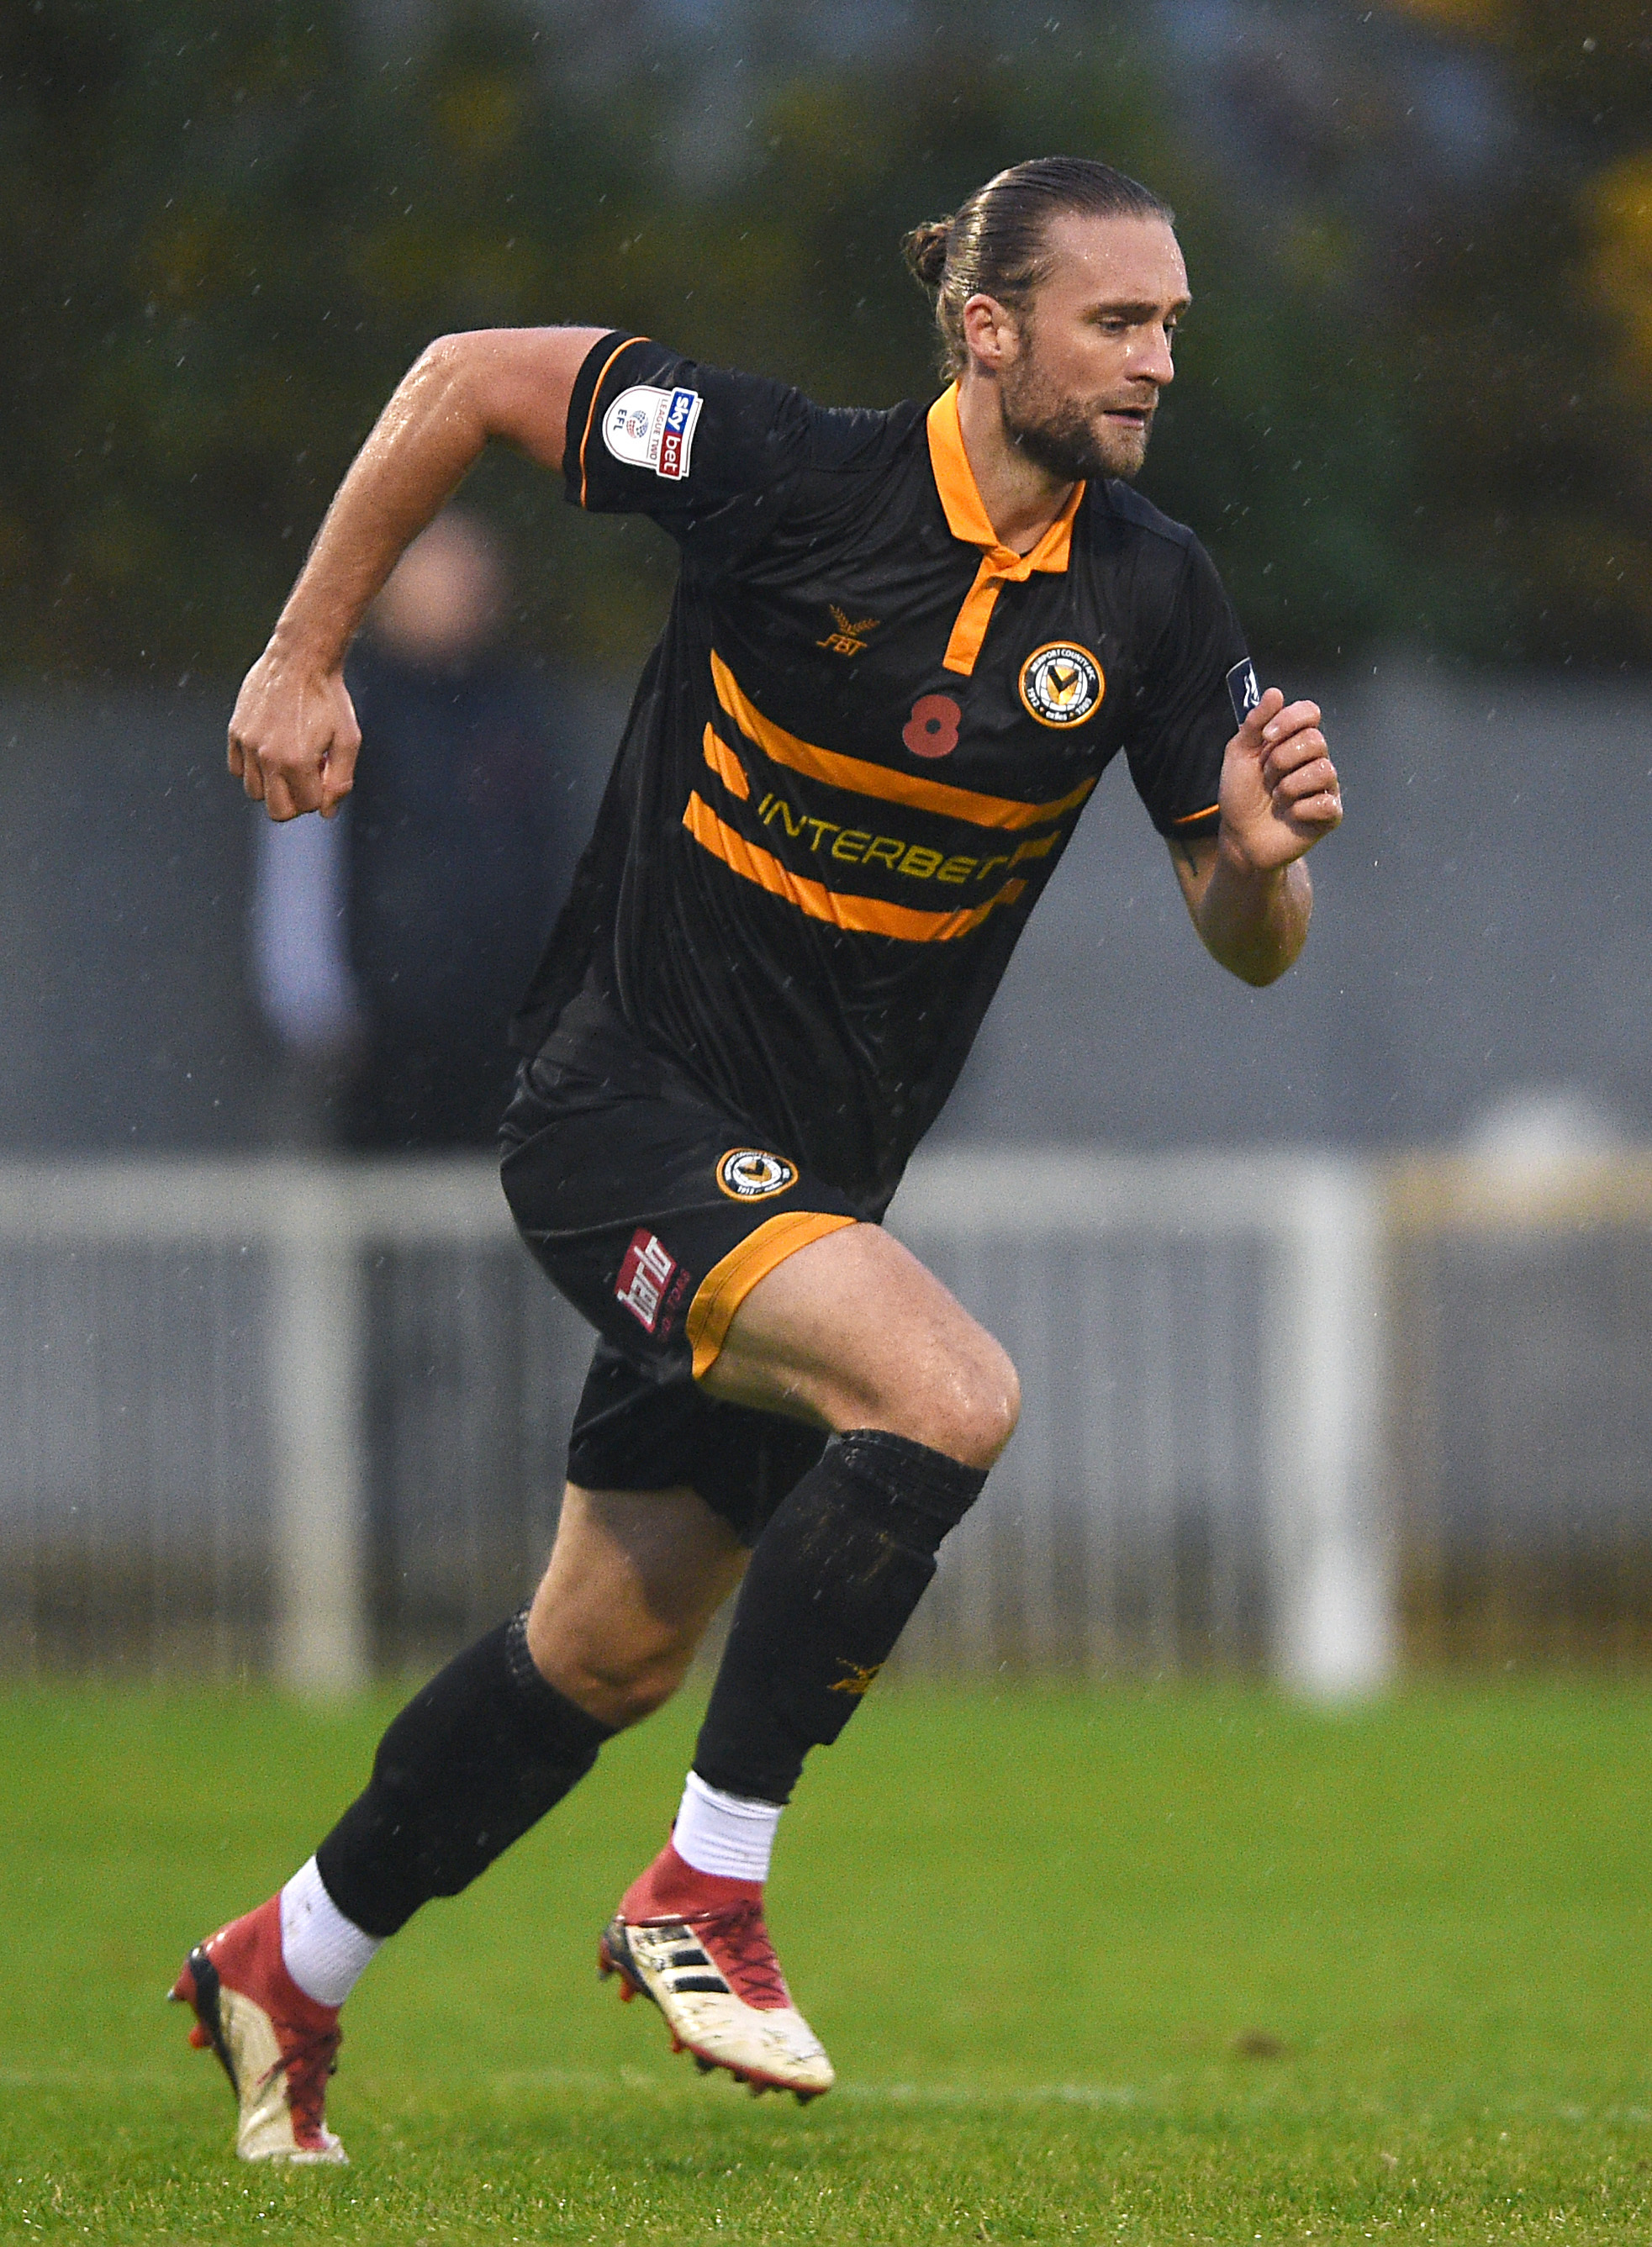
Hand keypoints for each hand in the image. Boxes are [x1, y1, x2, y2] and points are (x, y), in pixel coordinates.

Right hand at [228, 642, 360, 820]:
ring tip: (290, 760)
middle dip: (296, 802)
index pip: (308, 806)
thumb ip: (341, 780)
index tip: (327, 771)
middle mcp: (267, 757)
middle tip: (308, 778)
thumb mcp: (348, 739)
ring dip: (274, 786)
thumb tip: (326, 813)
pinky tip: (272, 750)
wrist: (300, 657)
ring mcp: (247, 744)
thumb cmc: (329, 698)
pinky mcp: (235, 731)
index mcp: (297, 761)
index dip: (323, 794)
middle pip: (277, 810)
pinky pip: (237, 769)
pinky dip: (253, 768)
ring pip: (254, 791)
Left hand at [1217, 686, 1341, 873]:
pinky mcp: (1329, 814)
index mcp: (1294, 740)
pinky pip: (1325, 802)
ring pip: (1323, 769)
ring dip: (1289, 786)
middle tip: (1267, 777)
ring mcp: (1324, 786)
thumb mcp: (1239, 754)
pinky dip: (1300, 809)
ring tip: (1276, 798)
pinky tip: (1290, 815)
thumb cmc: (1241, 795)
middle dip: (1281, 760)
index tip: (1266, 737)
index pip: (1310, 712)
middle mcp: (1314, 759)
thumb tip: (1275, 692)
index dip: (1290, 719)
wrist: (1240, 836)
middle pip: (1315, 740)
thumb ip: (1254, 722)